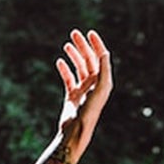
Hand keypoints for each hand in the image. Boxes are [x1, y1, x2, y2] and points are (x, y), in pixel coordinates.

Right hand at [56, 28, 112, 155]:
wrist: (77, 130)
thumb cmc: (90, 111)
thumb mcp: (101, 89)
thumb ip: (104, 71)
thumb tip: (104, 53)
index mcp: (103, 81)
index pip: (101, 58)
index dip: (96, 44)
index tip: (90, 33)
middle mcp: (94, 84)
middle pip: (89, 60)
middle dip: (82, 46)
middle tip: (74, 33)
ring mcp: (83, 89)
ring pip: (78, 67)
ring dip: (73, 55)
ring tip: (67, 45)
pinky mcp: (72, 95)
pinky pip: (68, 78)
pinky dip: (64, 69)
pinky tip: (59, 61)